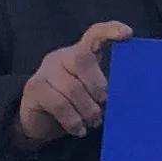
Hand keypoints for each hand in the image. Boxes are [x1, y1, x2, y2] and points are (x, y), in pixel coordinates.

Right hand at [13, 22, 132, 146]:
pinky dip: (73, 120)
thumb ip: (103, 90)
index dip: (110, 30)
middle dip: (97, 85)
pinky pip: (59, 104)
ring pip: (72, 88)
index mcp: (79, 54)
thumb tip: (122, 97)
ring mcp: (44, 71)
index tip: (127, 34)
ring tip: (93, 123)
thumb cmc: (71, 108)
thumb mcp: (90, 96)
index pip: (94, 34)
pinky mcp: (34, 88)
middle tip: (104, 104)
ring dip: (87, 110)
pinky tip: (79, 130)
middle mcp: (61, 57)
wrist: (37, 125)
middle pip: (82, 59)